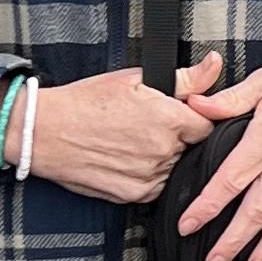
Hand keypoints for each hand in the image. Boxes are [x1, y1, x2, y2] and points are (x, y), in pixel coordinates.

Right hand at [29, 53, 219, 204]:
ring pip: (172, 167)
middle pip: (190, 147)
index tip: (180, 115)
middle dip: (178, 137)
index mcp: (169, 120)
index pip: (206, 125)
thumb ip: (185, 78)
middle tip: (149, 125)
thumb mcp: (137, 79)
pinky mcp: (131, 195)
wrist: (45, 132)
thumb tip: (216, 64)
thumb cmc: (87, 101)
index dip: (194, 118)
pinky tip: (128, 158)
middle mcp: (162, 152)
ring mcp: (147, 177)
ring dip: (163, 157)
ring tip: (134, 141)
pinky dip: (148, 175)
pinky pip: (154, 186)